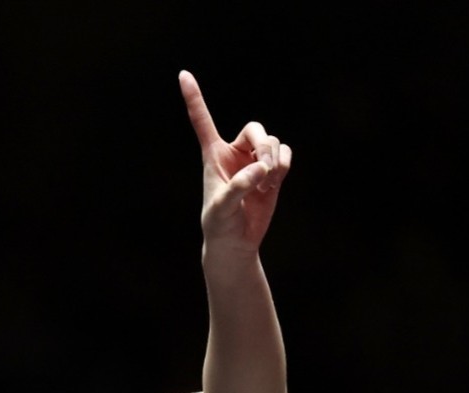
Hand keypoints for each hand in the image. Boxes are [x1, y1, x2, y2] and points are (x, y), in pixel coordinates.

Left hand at [180, 70, 291, 252]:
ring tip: (264, 187)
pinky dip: (284, 166)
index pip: (202, 120)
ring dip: (274, 162)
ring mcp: (254, 160)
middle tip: (264, 172)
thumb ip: (238, 188)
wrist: (236, 242)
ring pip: (273, 142)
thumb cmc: (220, 225)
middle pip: (256, 129)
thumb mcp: (221, 209)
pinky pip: (286, 153)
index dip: (194, 97)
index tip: (182, 74)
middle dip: (264, 147)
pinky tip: (272, 185)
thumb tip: (260, 171)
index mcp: (212, 154)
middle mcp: (234, 152)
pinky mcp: (272, 171)